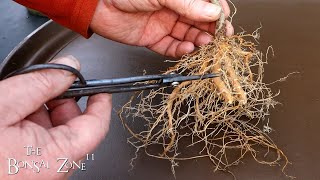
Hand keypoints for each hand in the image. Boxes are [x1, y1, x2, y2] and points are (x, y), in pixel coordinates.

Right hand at [0, 56, 111, 178]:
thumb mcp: (2, 106)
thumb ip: (39, 84)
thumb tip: (68, 68)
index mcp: (54, 159)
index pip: (96, 127)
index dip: (100, 103)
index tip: (99, 87)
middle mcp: (51, 171)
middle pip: (75, 128)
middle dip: (64, 102)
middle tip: (48, 85)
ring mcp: (39, 173)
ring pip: (56, 135)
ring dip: (44, 112)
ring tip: (19, 103)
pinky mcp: (27, 172)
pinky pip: (40, 144)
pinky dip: (32, 125)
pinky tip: (13, 117)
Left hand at [90, 0, 232, 56]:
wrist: (98, 4)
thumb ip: (188, 4)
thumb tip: (213, 12)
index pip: (205, 3)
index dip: (216, 12)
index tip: (224, 21)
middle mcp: (173, 8)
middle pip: (199, 21)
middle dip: (210, 31)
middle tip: (218, 39)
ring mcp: (164, 24)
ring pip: (187, 35)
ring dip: (197, 41)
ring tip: (203, 45)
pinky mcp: (153, 38)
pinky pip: (171, 47)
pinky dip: (180, 50)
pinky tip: (187, 49)